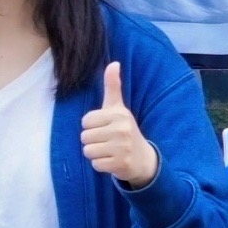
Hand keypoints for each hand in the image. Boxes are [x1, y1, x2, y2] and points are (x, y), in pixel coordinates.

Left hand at [82, 67, 157, 185]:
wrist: (143, 158)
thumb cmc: (124, 130)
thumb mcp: (119, 107)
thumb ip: (113, 86)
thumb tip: (113, 62)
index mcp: (119, 114)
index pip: (86, 121)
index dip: (91, 126)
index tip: (105, 127)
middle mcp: (122, 129)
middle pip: (84, 136)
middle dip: (92, 141)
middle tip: (107, 141)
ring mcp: (122, 148)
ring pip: (88, 151)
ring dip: (95, 154)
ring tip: (108, 151)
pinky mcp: (121, 164)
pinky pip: (95, 165)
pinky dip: (100, 165)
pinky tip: (112, 161)